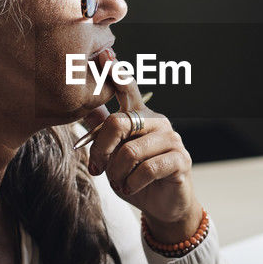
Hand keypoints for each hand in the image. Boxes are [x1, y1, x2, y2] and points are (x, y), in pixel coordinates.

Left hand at [82, 74, 199, 241]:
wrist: (161, 206)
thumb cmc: (136, 176)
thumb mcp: (113, 154)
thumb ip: (103, 130)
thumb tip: (82, 106)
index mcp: (140, 116)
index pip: (127, 89)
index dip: (116, 74)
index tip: (104, 57)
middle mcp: (157, 122)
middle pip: (119, 123)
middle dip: (101, 149)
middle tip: (96, 168)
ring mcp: (171, 139)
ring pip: (130, 151)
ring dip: (118, 174)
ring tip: (120, 183)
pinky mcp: (180, 159)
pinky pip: (148, 168)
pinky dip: (133, 183)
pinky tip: (132, 188)